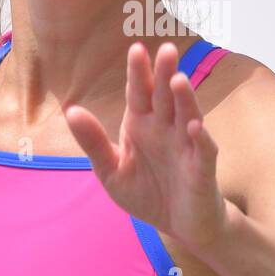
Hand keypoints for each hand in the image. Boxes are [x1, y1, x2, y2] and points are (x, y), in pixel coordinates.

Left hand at [63, 41, 229, 253]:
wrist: (179, 226)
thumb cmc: (147, 194)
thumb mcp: (111, 171)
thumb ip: (94, 143)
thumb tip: (71, 111)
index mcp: (142, 125)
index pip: (140, 92)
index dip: (139, 72)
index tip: (136, 49)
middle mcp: (166, 129)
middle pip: (166, 96)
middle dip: (165, 74)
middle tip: (166, 50)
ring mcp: (187, 146)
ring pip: (188, 115)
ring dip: (185, 99)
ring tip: (178, 80)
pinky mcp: (202, 169)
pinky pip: (203, 150)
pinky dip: (201, 138)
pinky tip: (194, 126)